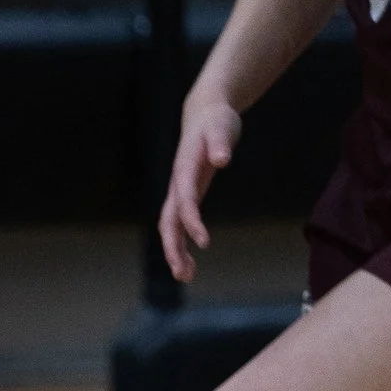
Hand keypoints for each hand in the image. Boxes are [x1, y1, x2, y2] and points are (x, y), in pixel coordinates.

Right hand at [156, 91, 242, 282]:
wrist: (205, 114)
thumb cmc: (216, 121)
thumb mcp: (221, 127)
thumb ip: (219, 143)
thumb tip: (221, 159)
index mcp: (184, 168)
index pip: (184, 199)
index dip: (191, 221)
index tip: (204, 242)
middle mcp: (177, 183)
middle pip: (168, 220)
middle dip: (173, 247)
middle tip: (183, 273)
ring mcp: (179, 190)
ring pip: (170, 226)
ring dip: (175, 251)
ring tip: (186, 276)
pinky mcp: (187, 194)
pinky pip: (180, 223)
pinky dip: (184, 242)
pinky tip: (193, 261)